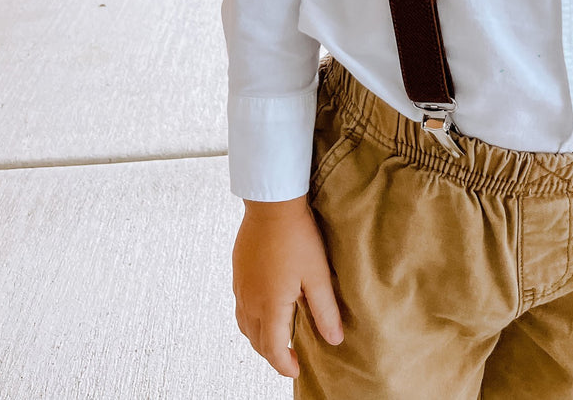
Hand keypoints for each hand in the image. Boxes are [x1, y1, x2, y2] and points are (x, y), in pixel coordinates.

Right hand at [232, 196, 343, 378]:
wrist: (271, 203)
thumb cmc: (297, 236)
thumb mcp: (317, 275)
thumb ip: (325, 311)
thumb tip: (335, 340)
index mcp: (270, 307)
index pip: (274, 350)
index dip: (285, 365)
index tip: (297, 369)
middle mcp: (250, 301)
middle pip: (256, 342)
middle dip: (273, 354)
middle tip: (290, 356)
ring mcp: (241, 286)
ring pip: (245, 325)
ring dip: (260, 337)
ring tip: (277, 337)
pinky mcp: (238, 272)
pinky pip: (240, 305)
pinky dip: (251, 317)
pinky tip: (264, 308)